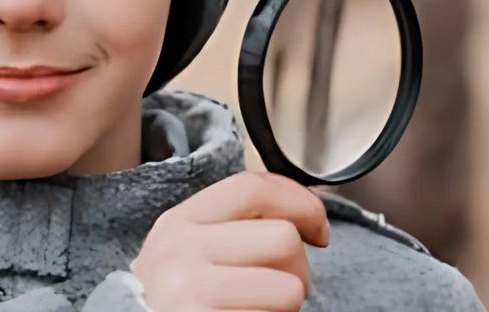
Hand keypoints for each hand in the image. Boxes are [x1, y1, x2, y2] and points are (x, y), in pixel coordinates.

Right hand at [131, 171, 329, 311]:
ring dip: (287, 304)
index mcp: (179, 222)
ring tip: (258, 309)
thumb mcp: (186, 250)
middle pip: (284, 238)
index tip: (317, 227)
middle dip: (297, 268)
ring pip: (290, 287)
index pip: (252, 188)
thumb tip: (302, 213)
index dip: (300, 202)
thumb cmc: (171, 300)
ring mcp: (193, 291)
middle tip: (279, 287)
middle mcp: (182, 251)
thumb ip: (231, 224)